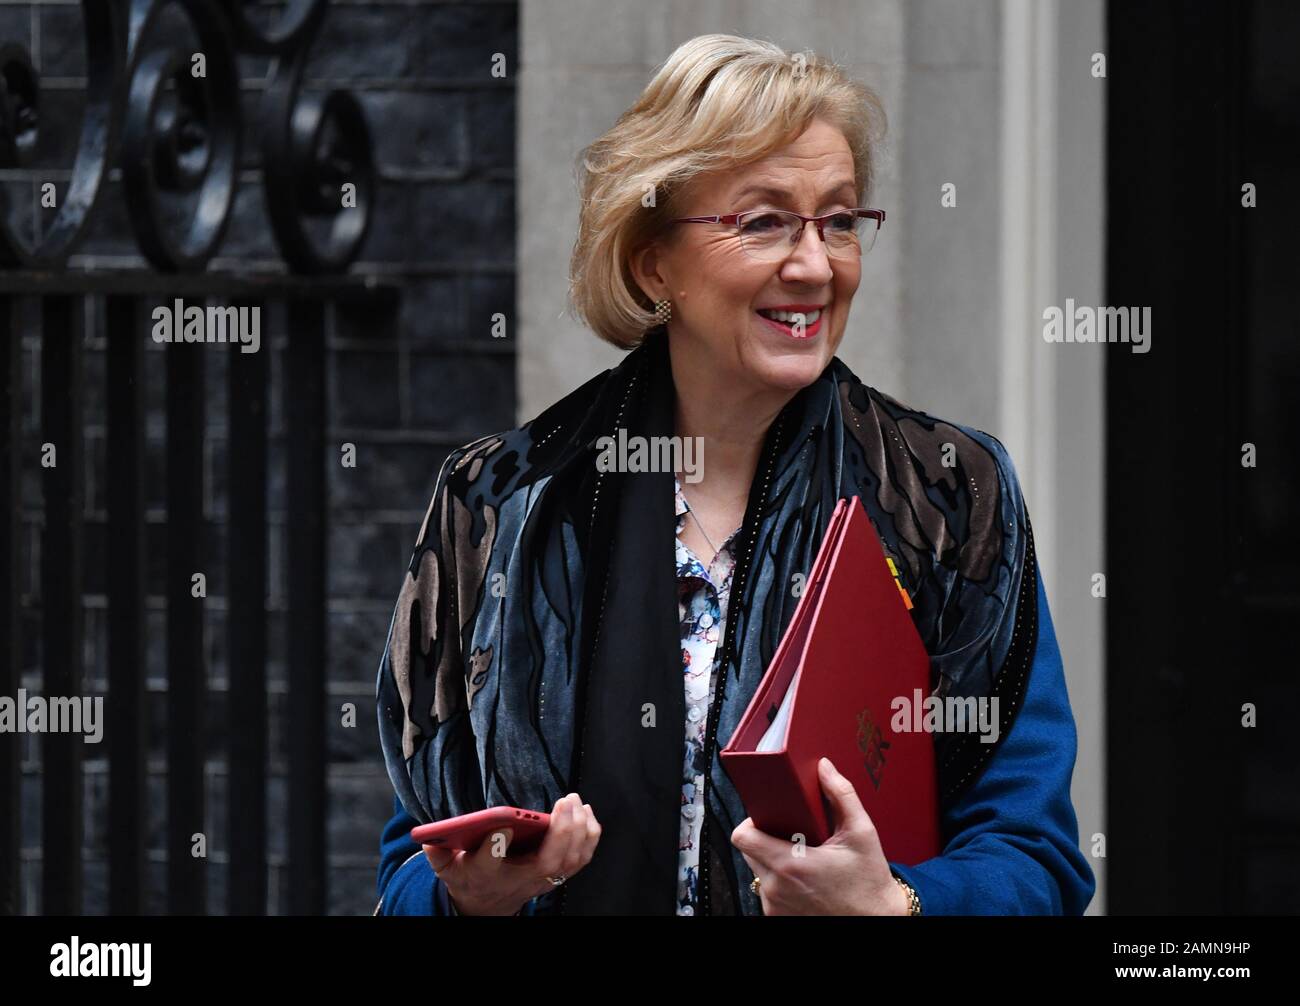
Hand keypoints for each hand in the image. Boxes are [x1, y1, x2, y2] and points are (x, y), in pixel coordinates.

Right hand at [422, 793, 600, 915]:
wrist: (488, 903)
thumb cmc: (470, 877)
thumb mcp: (446, 868)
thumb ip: (437, 852)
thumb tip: (428, 838)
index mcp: (488, 875)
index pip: (491, 863)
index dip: (495, 846)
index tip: (501, 827)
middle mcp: (520, 879)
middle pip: (548, 860)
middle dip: (561, 831)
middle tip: (565, 801)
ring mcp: (542, 879)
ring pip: (570, 860)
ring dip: (579, 831)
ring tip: (577, 803)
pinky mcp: (557, 873)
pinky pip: (580, 859)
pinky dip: (589, 837)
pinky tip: (587, 814)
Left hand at [730, 756, 909, 915]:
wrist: (877, 920)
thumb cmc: (869, 883)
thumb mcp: (861, 833)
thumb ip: (842, 795)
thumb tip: (824, 768)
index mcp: (791, 865)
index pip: (743, 837)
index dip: (751, 822)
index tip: (769, 818)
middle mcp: (777, 888)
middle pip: (748, 852)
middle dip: (766, 839)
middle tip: (792, 835)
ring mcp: (775, 906)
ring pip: (758, 871)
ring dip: (773, 861)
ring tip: (801, 857)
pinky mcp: (778, 918)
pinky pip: (768, 891)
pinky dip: (780, 882)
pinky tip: (803, 879)